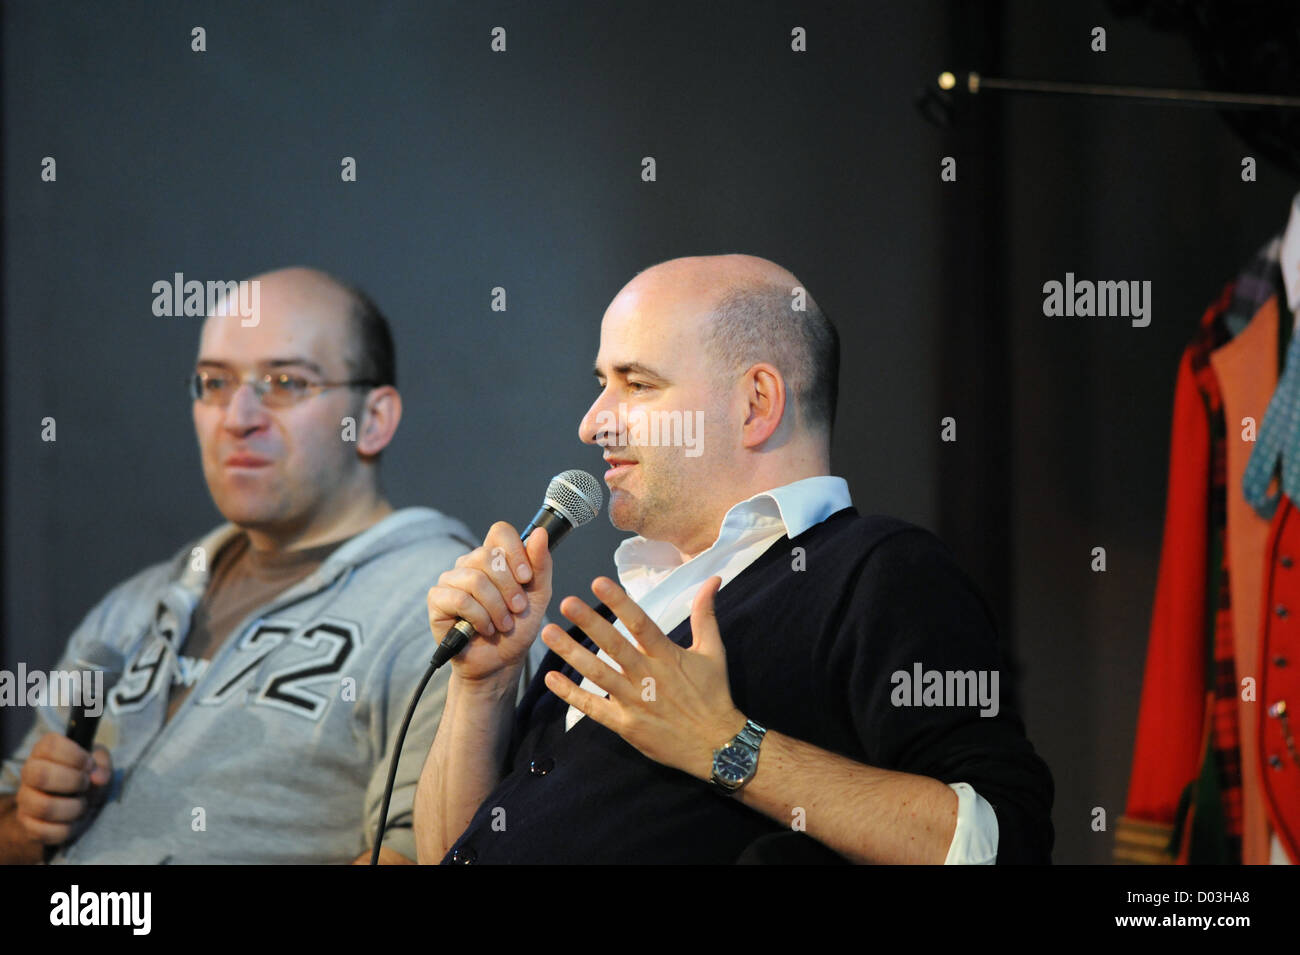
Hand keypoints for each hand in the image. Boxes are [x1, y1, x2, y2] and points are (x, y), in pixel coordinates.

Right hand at [15, 732, 111, 845]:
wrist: (75, 804)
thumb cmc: (86, 775)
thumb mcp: (99, 762)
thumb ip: (102, 764)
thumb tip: (99, 777)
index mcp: (43, 751)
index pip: (50, 746)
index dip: (74, 755)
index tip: (89, 764)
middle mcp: (29, 773)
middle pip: (41, 775)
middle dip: (74, 781)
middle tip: (86, 784)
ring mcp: (26, 800)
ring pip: (44, 806)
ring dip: (73, 807)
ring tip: (83, 803)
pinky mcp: (28, 825)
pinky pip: (45, 831)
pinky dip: (68, 828)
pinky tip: (75, 820)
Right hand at [426, 522, 552, 683]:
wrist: (501, 661)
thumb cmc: (518, 627)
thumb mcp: (539, 595)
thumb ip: (540, 564)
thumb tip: (540, 533)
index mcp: (494, 557)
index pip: (500, 532)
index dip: (515, 551)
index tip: (526, 578)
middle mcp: (470, 563)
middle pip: (488, 556)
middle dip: (509, 588)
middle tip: (517, 610)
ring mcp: (451, 579)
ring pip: (475, 579)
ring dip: (496, 607)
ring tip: (503, 624)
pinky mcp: (437, 599)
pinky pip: (460, 600)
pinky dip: (479, 618)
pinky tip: (484, 628)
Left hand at [540, 575, 746, 779]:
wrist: (716, 744)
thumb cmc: (713, 694)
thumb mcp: (713, 651)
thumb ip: (704, 614)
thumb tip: (712, 579)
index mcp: (667, 656)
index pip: (641, 624)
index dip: (620, 603)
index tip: (599, 582)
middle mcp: (648, 676)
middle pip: (615, 646)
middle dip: (590, 623)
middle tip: (567, 603)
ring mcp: (634, 701)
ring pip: (598, 674)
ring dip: (572, 653)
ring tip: (549, 633)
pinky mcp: (625, 724)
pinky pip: (593, 708)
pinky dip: (571, 694)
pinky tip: (551, 678)